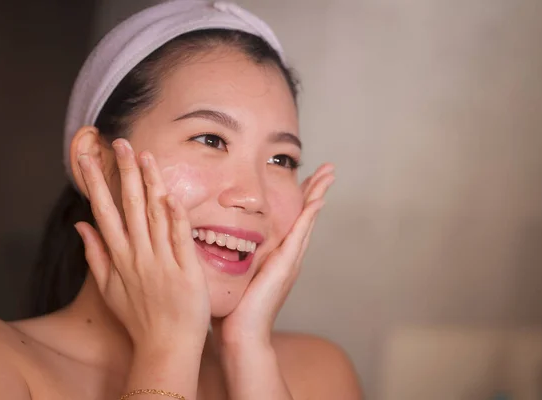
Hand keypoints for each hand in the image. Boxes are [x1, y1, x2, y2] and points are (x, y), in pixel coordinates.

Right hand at [74, 138, 209, 353]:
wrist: (166, 345)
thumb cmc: (140, 318)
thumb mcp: (108, 289)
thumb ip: (95, 255)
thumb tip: (81, 226)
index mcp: (119, 257)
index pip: (104, 212)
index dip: (95, 183)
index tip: (86, 158)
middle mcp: (138, 255)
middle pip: (129, 206)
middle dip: (123, 172)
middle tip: (120, 143)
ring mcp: (162, 261)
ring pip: (154, 215)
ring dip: (149, 184)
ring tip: (144, 156)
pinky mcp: (185, 270)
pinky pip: (179, 239)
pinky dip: (175, 218)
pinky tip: (170, 196)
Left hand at [211, 163, 334, 348]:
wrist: (240, 334)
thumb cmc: (232, 308)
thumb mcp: (231, 272)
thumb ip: (229, 254)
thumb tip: (212, 236)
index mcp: (276, 255)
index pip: (290, 219)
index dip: (299, 198)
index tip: (306, 176)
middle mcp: (287, 255)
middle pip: (305, 215)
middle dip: (316, 190)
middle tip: (328, 168)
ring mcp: (290, 260)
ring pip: (307, 219)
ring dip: (318, 195)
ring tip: (329, 174)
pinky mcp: (286, 265)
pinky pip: (300, 235)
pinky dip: (310, 216)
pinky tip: (318, 200)